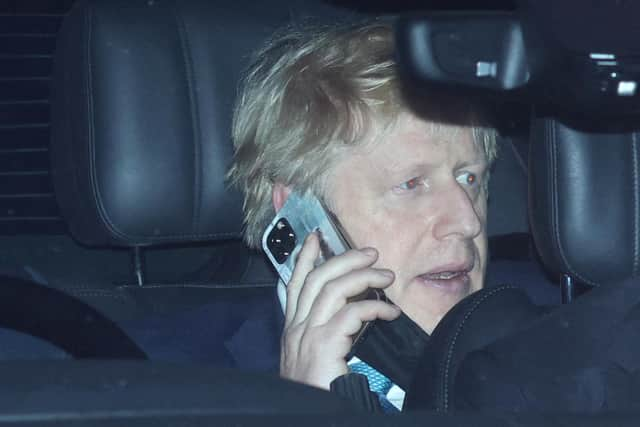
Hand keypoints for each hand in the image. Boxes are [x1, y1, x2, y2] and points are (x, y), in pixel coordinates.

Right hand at [280, 232, 400, 389]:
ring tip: (387, 276)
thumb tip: (352, 314)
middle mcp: (296, 328)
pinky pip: (351, 313)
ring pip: (332, 289)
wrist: (308, 417)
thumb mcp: (314, 359)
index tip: (315, 238)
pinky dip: (373, 308)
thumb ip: (327, 335)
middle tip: (370, 253)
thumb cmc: (317, 392)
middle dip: (344, 259)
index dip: (304, 258)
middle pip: (317, 279)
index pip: (295, 284)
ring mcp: (307, 335)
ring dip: (363, 277)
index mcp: (293, 330)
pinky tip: (389, 313)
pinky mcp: (323, 346)